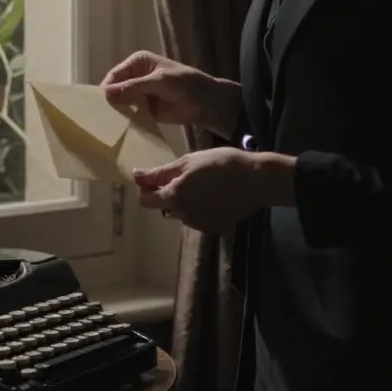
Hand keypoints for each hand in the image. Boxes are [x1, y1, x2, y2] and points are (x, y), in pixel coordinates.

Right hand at [100, 50, 240, 138]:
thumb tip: (107, 92)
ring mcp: (139, 94)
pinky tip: (118, 131)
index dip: (106, 89)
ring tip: (104, 127)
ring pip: (121, 104)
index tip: (96, 105)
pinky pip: (130, 115)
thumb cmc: (187, 84)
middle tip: (97, 118)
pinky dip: (125, 122)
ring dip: (116, 114)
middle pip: (115, 90)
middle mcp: (135, 77)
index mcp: (138, 63)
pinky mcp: (145, 110)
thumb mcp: (160, 82)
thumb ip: (135, 87)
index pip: (115, 75)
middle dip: (108, 102)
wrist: (207, 103)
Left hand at [133, 148, 296, 233]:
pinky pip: (197, 219)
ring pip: (181, 213)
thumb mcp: (189, 161)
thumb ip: (160, 173)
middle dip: (168, 194)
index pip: (145, 200)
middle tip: (185, 176)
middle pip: (164, 206)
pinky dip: (200, 209)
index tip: (155, 177)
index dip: (146, 188)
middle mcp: (183, 215)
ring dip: (184, 202)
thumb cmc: (222, 164)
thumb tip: (135, 176)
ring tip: (204, 185)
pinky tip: (214, 197)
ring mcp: (199, 224)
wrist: (257, 181)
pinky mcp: (213, 229)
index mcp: (175, 196)